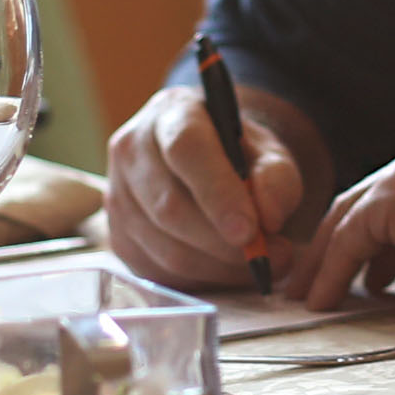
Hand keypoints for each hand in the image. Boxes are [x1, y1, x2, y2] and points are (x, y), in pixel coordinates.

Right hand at [105, 84, 318, 291]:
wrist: (206, 162)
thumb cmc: (238, 155)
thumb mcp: (269, 152)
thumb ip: (277, 177)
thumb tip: (267, 218)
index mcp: (171, 114)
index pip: (186, 150)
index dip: (217, 193)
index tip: (251, 231)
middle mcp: (132, 151)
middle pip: (171, 208)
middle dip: (224, 244)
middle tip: (270, 256)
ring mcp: (117, 197)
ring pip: (165, 249)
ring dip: (218, 267)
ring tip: (258, 263)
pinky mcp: (119, 238)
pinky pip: (159, 273)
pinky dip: (201, 280)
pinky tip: (227, 268)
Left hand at [291, 124, 394, 314]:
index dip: (392, 226)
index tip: (378, 264)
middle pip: (379, 190)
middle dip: (352, 236)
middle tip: (332, 275)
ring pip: (357, 209)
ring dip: (331, 254)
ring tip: (318, 292)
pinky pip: (351, 234)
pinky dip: (332, 269)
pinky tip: (323, 299)